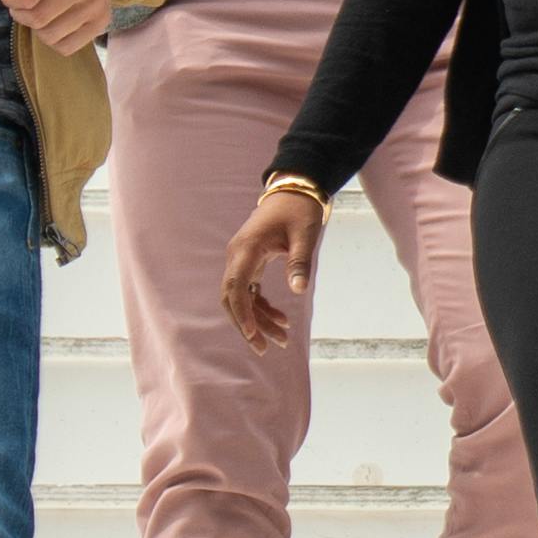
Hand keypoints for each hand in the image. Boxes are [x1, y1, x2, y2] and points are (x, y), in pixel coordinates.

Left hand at [1, 0, 113, 53]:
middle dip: (20, 13)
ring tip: (40, 10)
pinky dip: (54, 39)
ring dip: (37, 27)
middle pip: (36, 18)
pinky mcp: (102, 20)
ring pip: (49, 36)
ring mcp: (97, 3)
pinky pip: (66, 47)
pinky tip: (55, 21)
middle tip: (24, 3)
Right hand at [218, 181, 321, 351]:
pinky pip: (249, 291)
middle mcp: (237, 256)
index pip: (235, 287)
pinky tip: (280, 320)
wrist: (295, 189)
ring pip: (240, 298)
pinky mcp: (249, 262)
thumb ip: (300, 261)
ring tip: (281, 338)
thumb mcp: (305, 234)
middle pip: (232, 298)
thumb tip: (300, 290)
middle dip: (247, 324)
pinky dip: (261, 307)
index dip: (242, 313)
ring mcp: (241, 260)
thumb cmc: (300, 210)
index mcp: (246, 249)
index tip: (253, 335)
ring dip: (257, 319)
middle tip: (265, 348)